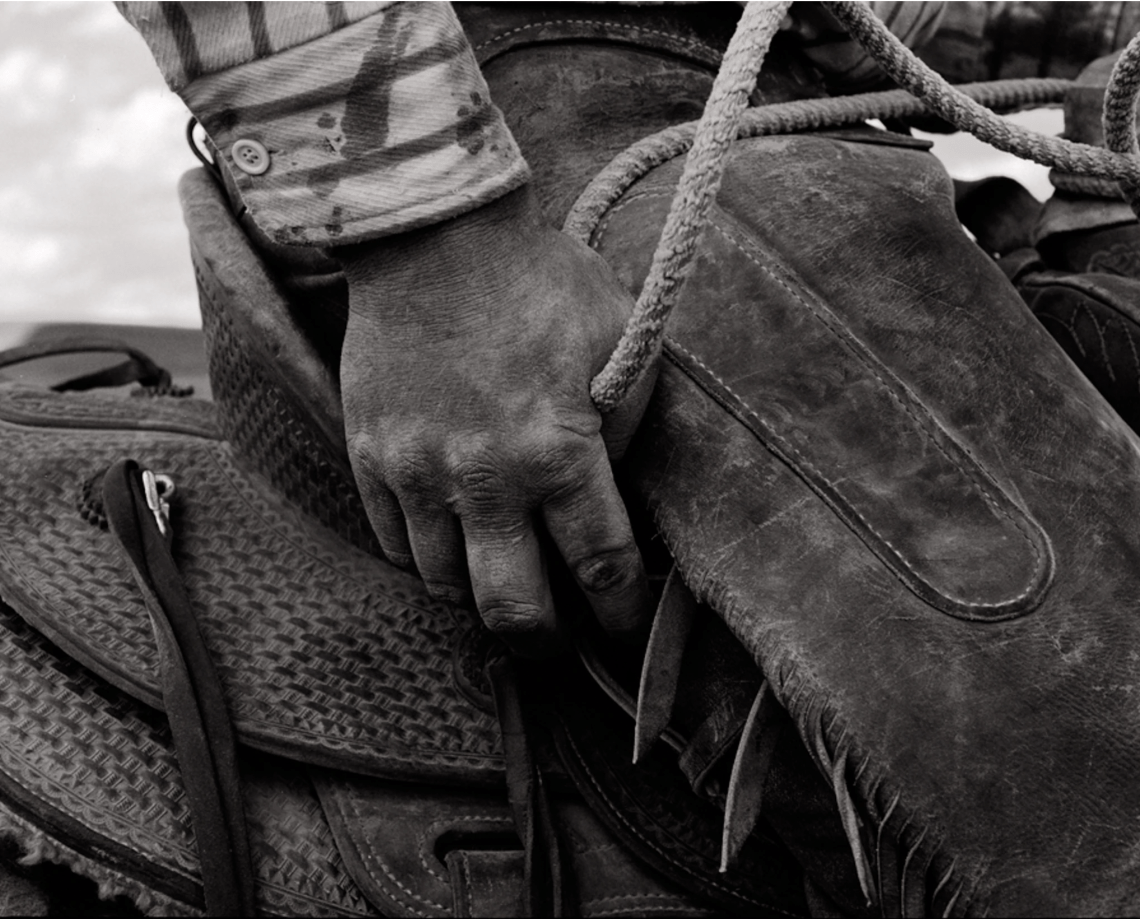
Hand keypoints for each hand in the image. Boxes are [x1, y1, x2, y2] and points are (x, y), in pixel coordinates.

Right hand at [338, 187, 653, 656]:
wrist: (432, 234)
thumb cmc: (538, 282)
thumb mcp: (618, 341)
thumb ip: (627, 427)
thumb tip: (618, 494)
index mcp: (558, 452)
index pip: (601, 567)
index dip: (619, 612)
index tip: (622, 625)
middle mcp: (485, 479)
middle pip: (513, 610)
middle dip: (545, 642)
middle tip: (559, 640)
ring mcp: (417, 473)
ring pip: (446, 585)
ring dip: (480, 596)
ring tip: (502, 579)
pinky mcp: (370, 457)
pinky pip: (395, 544)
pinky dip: (427, 556)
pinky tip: (451, 537)